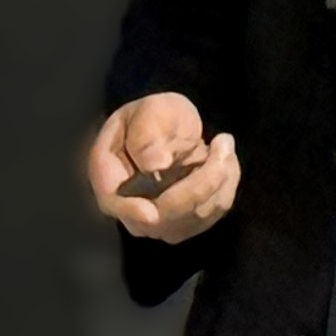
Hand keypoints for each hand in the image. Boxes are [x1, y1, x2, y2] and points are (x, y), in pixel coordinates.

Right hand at [88, 92, 239, 243]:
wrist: (172, 129)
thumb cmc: (154, 117)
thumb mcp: (149, 112)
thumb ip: (146, 135)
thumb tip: (154, 166)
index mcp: (109, 175)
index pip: (115, 203)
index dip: (132, 212)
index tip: (153, 214)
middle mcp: (131, 207)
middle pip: (164, 216)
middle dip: (201, 183)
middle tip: (224, 142)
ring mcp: (158, 222)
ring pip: (194, 216)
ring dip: (220, 179)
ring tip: (224, 143)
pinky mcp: (185, 223)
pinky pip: (212, 212)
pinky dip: (227, 185)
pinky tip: (225, 160)